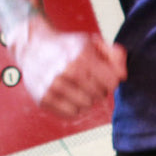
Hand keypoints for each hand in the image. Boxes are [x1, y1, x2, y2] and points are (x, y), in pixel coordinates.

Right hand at [9, 17, 126, 117]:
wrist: (32, 46)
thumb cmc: (69, 46)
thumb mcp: (93, 42)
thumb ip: (116, 55)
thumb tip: (123, 76)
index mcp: (82, 57)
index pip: (112, 82)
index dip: (111, 79)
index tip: (104, 74)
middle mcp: (66, 72)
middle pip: (100, 95)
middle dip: (99, 89)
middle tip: (89, 80)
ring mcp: (53, 87)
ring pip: (86, 106)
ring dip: (87, 99)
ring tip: (79, 87)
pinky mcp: (43, 99)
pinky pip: (71, 113)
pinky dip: (74, 107)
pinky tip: (69, 96)